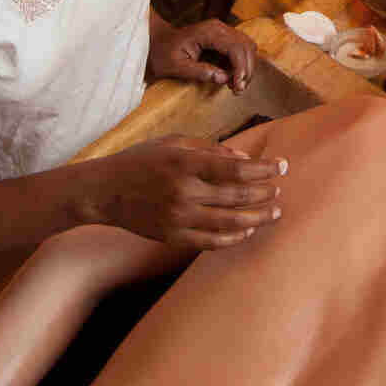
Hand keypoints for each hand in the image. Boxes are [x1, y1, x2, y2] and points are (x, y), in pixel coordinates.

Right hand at [80, 135, 284, 248]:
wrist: (104, 192)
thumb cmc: (140, 160)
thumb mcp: (173, 143)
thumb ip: (210, 148)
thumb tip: (244, 158)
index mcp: (185, 164)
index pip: (235, 169)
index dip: (263, 169)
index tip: (281, 166)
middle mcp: (184, 192)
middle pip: (237, 197)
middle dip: (265, 193)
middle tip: (279, 190)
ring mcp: (178, 218)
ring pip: (229, 222)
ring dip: (257, 218)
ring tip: (273, 212)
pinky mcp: (172, 237)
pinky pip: (210, 242)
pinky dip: (233, 237)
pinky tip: (246, 230)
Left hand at [147, 18, 255, 93]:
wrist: (157, 43)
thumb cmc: (163, 55)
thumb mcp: (176, 67)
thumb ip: (199, 72)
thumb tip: (223, 78)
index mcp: (207, 32)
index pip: (236, 47)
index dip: (241, 68)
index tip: (237, 87)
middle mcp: (218, 27)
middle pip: (246, 46)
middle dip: (246, 70)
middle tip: (238, 90)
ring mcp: (222, 29)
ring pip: (248, 46)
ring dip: (246, 67)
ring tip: (236, 85)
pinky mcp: (223, 36)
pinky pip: (241, 48)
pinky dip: (242, 63)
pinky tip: (232, 77)